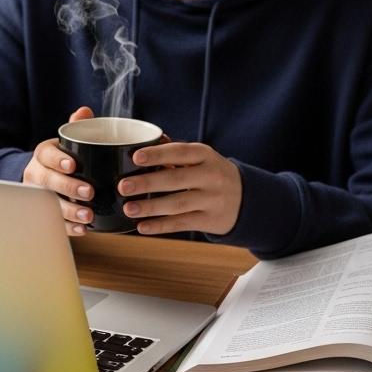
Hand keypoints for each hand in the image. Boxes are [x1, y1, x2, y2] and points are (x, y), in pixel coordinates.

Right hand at [23, 106, 95, 235]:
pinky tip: (83, 229)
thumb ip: (77, 128)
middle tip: (90, 192)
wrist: (44, 180)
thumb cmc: (63, 158)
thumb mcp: (67, 142)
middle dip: (68, 187)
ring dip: (69, 211)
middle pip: (48, 181)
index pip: (46, 154)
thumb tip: (84, 111)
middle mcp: (36, 174)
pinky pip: (53, 222)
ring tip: (89, 215)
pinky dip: (68, 227)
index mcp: (43, 154)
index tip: (73, 165)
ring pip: (50, 204)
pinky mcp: (43, 213)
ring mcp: (37, 195)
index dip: (58, 160)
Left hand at [119, 142, 242, 235]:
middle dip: (147, 183)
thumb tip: (143, 145)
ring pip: (177, 204)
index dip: (158, 154)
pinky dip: (161, 226)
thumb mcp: (202, 158)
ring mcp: (212, 200)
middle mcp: (211, 176)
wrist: (247, 199)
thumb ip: (175, 153)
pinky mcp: (209, 220)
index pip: (180, 152)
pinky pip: (182, 223)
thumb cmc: (213, 174)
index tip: (136, 157)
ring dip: (151, 207)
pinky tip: (142, 227)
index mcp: (206, 155)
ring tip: (129, 208)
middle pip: (176, 179)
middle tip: (124, 186)